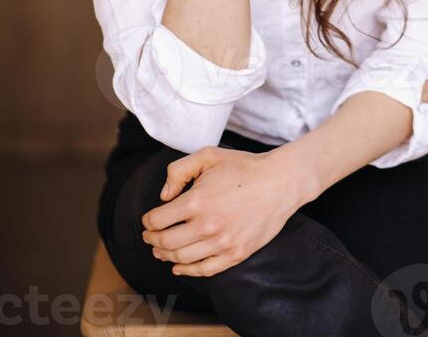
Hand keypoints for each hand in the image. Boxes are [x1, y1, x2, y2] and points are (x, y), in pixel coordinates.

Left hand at [140, 146, 301, 275]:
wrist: (279, 182)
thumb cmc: (243, 167)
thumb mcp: (208, 156)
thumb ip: (179, 170)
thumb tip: (164, 197)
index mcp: (197, 201)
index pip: (158, 221)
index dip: (148, 221)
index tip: (148, 220)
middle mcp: (207, 226)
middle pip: (166, 242)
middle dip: (152, 240)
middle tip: (149, 236)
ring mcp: (222, 243)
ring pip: (182, 259)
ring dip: (166, 256)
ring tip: (160, 250)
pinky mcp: (236, 254)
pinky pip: (205, 270)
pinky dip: (187, 271)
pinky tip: (179, 267)